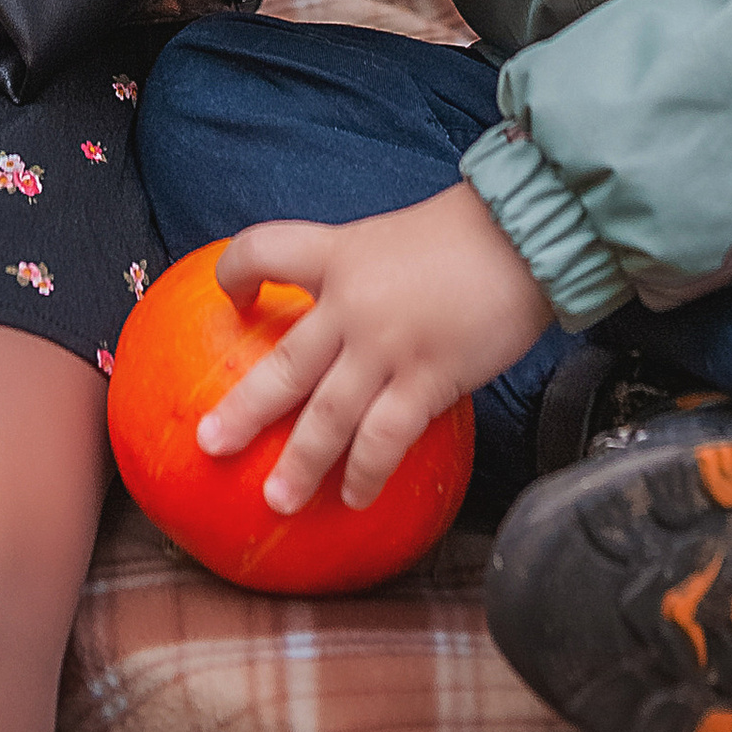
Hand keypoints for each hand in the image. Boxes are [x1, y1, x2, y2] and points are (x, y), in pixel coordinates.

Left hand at [201, 185, 553, 512]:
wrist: (522, 234)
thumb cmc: (469, 233)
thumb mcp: (396, 238)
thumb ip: (369, 274)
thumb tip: (357, 308)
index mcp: (340, 253)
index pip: (267, 249)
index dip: (239, 272)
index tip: (234, 299)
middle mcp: (351, 302)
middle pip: (284, 362)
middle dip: (243, 409)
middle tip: (209, 444)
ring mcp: (386, 345)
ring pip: (327, 415)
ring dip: (300, 462)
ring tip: (277, 498)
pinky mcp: (426, 378)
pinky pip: (384, 437)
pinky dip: (365, 472)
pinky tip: (353, 496)